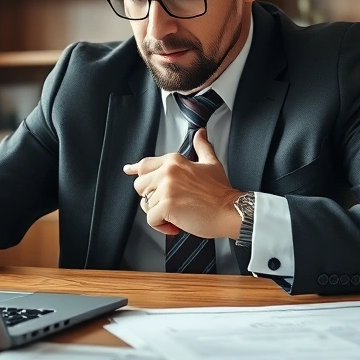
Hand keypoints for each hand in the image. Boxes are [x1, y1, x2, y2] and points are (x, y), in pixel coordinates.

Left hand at [123, 128, 242, 237]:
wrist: (230, 210)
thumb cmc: (221, 192)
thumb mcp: (211, 163)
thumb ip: (202, 146)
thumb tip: (201, 133)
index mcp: (174, 161)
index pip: (145, 164)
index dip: (135, 169)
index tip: (128, 170)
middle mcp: (167, 172)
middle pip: (140, 186)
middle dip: (151, 198)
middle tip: (169, 204)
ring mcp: (166, 188)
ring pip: (146, 205)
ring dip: (159, 214)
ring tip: (177, 214)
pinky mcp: (166, 206)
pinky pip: (151, 220)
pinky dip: (162, 226)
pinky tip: (176, 225)